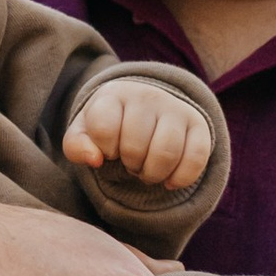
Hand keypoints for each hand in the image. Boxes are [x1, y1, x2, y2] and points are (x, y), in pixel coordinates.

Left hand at [63, 75, 214, 196]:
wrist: (144, 107)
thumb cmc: (109, 125)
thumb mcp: (85, 132)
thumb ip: (76, 146)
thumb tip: (95, 160)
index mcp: (114, 95)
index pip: (104, 128)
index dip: (104, 149)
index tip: (109, 148)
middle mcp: (147, 95)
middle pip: (135, 147)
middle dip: (129, 165)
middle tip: (131, 161)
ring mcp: (175, 108)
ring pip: (166, 153)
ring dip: (153, 174)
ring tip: (147, 169)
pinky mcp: (199, 124)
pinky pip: (196, 158)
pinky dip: (180, 179)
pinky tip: (168, 180)